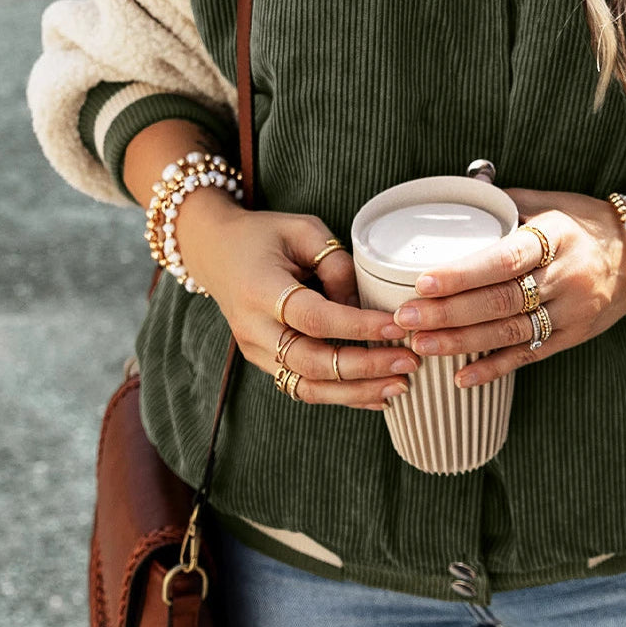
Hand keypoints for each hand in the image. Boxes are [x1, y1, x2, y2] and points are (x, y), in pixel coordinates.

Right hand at [174, 188, 418, 409]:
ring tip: (401, 385)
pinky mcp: (265, 362)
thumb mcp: (303, 230)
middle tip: (409, 361)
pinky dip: (343, 396)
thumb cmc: (265, 235)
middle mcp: (253, 329)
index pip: (315, 318)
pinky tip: (378, 396)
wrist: (216, 251)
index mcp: (260, 290)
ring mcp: (256, 351)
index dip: (358, 326)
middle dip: (365, 368)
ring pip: (308, 387)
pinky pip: (305, 387)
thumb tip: (365, 306)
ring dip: (357, 392)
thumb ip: (337, 264)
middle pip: (312, 362)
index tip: (399, 325)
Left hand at [389, 187, 625, 387]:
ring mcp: (571, 312)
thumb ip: (506, 204)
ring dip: (462, 342)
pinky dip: (494, 369)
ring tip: (421, 344)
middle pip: (500, 300)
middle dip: (449, 313)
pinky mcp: (573, 337)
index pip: (504, 258)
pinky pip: (529, 355)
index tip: (423, 282)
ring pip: (510, 332)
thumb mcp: (550, 203)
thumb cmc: (584, 223)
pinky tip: (462, 377)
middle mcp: (564, 277)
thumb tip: (459, 194)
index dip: (463, 273)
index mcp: (555, 237)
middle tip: (406, 318)